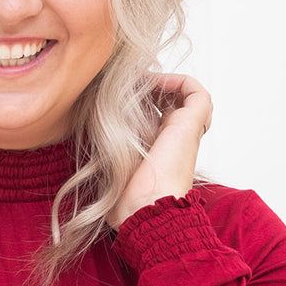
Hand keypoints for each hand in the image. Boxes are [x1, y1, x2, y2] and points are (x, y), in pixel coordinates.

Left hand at [106, 73, 212, 229]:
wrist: (145, 206)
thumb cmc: (124, 192)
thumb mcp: (109, 160)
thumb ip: (105, 141)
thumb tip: (90, 114)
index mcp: (159, 149)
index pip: (155, 115)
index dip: (139, 100)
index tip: (118, 95)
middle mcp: (175, 139)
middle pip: (169, 102)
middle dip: (150, 87)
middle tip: (130, 83)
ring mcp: (186, 131)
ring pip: (184, 95)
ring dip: (163, 81)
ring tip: (142, 80)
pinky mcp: (193, 123)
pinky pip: (195, 90)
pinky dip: (177, 79)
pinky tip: (154, 83)